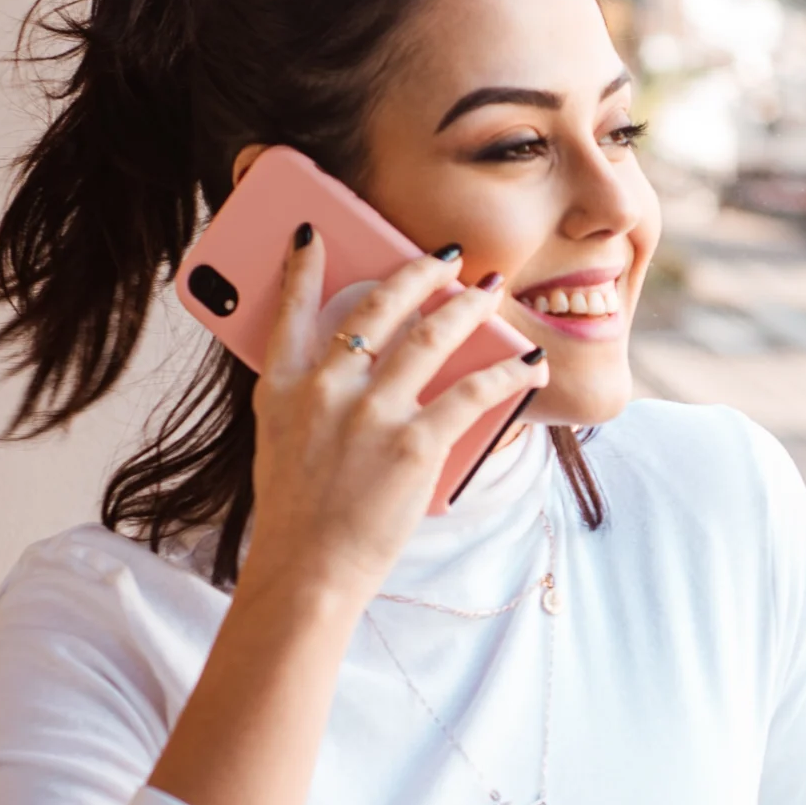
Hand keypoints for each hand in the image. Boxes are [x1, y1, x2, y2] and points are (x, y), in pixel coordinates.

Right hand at [244, 233, 548, 612]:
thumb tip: (348, 366)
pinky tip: (527, 363)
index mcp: (283, 388)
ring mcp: (370, 414)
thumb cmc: (296, 516)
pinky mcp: (414, 444)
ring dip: (468, 307)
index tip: (314, 232)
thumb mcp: (278, 444)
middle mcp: (325, 390)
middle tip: (446, 256)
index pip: (288, 309)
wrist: (306, 573)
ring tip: (489, 291)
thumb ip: (305, 399)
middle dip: (419, 272)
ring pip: (431, 337)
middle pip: (379, 307)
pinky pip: (472, 393)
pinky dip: (507, 374)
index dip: (301, 266)